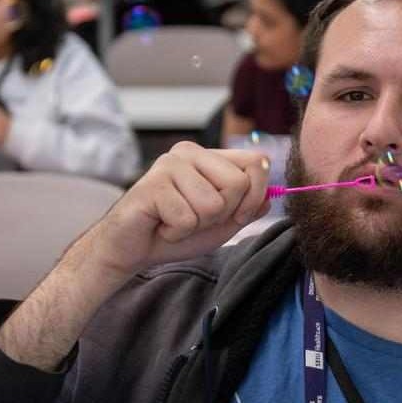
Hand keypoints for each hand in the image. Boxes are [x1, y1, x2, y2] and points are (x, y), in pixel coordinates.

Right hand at [80, 142, 271, 277]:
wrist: (132, 249)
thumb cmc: (175, 232)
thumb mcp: (220, 224)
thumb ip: (246, 209)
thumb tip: (269, 197)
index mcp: (209, 157)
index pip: (256, 161)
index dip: (256, 193)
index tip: (240, 215)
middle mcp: (189, 153)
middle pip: (238, 183)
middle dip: (223, 214)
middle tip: (196, 218)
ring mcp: (169, 166)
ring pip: (213, 204)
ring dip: (197, 225)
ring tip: (176, 221)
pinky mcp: (152, 185)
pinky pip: (187, 218)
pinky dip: (177, 232)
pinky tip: (162, 226)